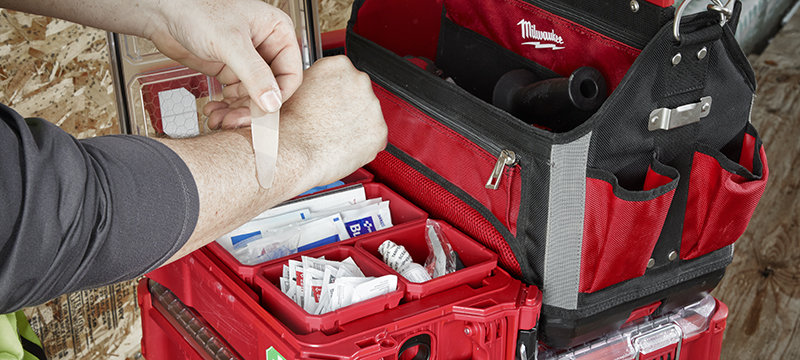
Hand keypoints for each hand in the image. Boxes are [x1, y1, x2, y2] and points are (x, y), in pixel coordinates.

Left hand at [146, 0, 302, 117]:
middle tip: (236, 120)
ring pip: (253, 97)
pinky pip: (236, 97)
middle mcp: (265, 47)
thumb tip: (272, 102)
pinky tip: (215, 110)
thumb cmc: (195, 8)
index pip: (290, 73)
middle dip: (253, 108)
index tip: (264, 113)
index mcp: (277, 32)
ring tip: (221, 118)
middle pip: (271, 89)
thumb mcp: (230, 42)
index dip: (279, 96)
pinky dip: (226, 107)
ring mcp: (247, 61)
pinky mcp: (230, 70)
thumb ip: (254, 74)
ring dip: (238, 111)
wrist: (163, 12)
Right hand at [275, 56, 387, 189]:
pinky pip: (374, 138)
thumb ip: (318, 82)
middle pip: (359, 94)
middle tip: (330, 121)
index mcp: (339, 65)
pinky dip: (363, 144)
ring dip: (356, 125)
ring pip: (368, 116)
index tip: (330, 101)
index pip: (346, 74)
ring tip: (333, 135)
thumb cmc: (289, 124)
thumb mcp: (297, 86)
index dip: (336, 92)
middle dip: (349, 108)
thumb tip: (322, 88)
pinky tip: (343, 146)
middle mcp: (360, 81)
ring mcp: (372, 106)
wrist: (293, 151)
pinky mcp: (379, 131)